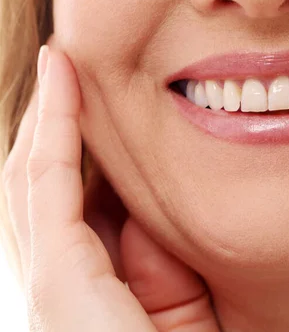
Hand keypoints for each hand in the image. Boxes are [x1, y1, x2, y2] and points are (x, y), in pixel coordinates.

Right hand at [2, 44, 220, 330]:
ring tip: (60, 62)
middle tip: (63, 65)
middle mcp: (56, 281)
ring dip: (45, 116)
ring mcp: (49, 281)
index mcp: (87, 287)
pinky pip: (48, 184)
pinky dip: (53, 126)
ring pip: (32, 179)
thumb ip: (153, 257)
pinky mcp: (56, 279)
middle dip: (50, 122)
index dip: (72, 138)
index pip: (69, 198)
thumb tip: (131, 209)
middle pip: (41, 184)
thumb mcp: (180, 302)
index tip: (81, 86)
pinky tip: (61, 79)